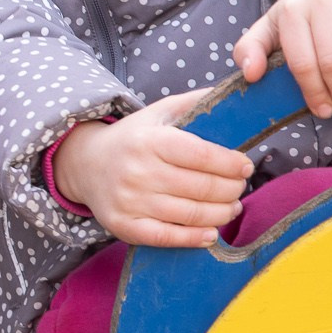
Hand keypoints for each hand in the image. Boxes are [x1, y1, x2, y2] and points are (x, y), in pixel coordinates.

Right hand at [51, 92, 253, 247]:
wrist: (86, 164)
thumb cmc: (134, 138)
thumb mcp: (160, 112)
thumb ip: (196, 103)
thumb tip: (238, 93)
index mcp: (150, 140)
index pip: (203, 156)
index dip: (232, 163)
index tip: (245, 166)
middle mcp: (138, 171)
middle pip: (202, 187)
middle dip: (232, 189)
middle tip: (239, 187)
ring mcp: (130, 201)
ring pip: (191, 214)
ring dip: (222, 214)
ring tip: (232, 207)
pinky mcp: (124, 225)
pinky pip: (167, 237)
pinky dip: (194, 238)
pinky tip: (210, 233)